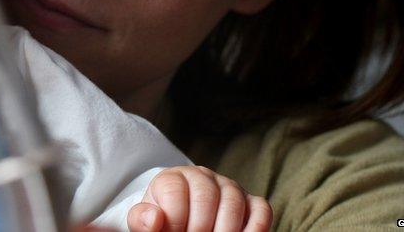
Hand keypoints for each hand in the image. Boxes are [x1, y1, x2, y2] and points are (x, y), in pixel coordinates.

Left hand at [128, 166, 271, 231]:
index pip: (175, 193)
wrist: (180, 219)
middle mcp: (203, 177)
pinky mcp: (250, 201)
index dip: (174, 222)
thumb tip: (154, 219)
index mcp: (173, 178)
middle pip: (206, 198)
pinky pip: (261, 210)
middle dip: (199, 229)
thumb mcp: (145, 221)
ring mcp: (229, 187)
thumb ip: (142, 221)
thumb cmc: (163, 221)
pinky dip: (255, 228)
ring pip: (234, 204)